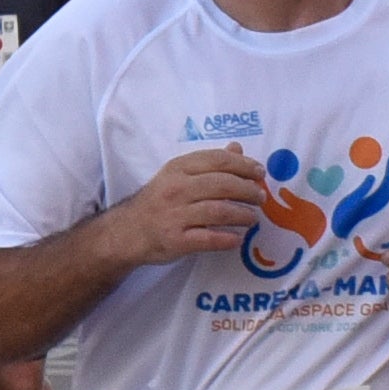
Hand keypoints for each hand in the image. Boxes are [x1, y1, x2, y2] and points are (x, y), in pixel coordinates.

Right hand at [104, 147, 265, 264]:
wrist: (127, 231)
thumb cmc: (158, 201)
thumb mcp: (178, 175)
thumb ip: (209, 163)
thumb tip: (237, 149)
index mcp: (179, 168)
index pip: (218, 160)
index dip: (244, 165)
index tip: (260, 173)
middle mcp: (177, 189)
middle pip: (222, 185)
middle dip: (248, 190)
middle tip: (260, 197)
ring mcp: (175, 215)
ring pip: (219, 211)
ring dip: (242, 215)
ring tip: (253, 218)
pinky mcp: (176, 240)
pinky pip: (208, 239)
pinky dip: (227, 239)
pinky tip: (237, 239)